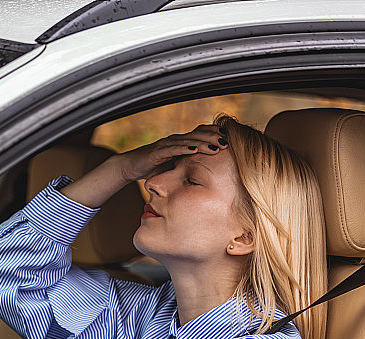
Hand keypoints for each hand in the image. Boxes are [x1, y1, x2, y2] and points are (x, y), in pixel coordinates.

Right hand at [113, 124, 228, 182]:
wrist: (131, 166)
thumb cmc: (154, 167)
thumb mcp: (176, 167)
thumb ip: (190, 167)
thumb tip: (208, 176)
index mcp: (181, 143)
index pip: (202, 135)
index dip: (216, 135)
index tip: (233, 140)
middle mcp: (175, 140)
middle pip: (198, 135)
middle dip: (215, 137)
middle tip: (230, 141)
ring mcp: (166, 144)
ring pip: (188, 141)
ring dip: (204, 143)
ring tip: (218, 146)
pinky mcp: (157, 152)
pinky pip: (172, 149)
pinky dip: (184, 149)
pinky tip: (194, 150)